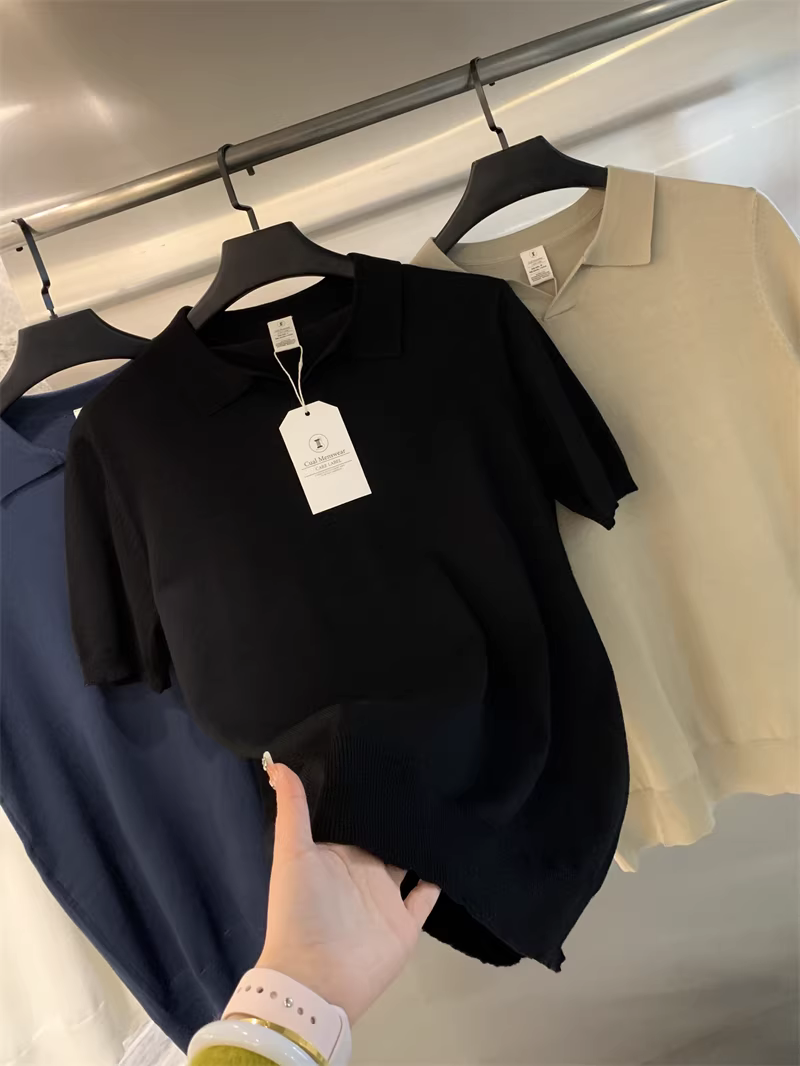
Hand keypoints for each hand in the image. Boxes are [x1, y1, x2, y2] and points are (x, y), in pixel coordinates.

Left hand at [256, 762, 439, 1023]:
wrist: (316, 980)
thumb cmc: (299, 911)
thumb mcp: (291, 854)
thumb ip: (292, 810)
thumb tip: (279, 763)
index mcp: (336, 854)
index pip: (354, 818)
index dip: (366, 793)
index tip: (385, 758)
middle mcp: (362, 872)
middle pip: (385, 837)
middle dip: (399, 814)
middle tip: (425, 773)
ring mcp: (385, 897)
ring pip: (409, 860)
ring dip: (422, 840)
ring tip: (445, 803)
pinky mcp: (406, 922)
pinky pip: (427, 894)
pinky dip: (440, 876)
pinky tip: (455, 849)